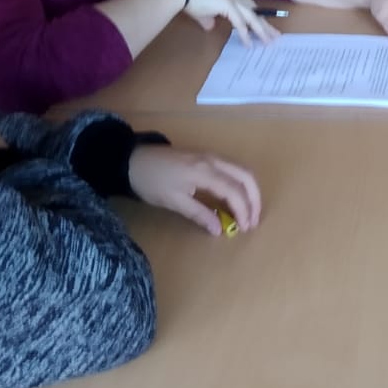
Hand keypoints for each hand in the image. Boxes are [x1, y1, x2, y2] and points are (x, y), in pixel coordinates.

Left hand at [128, 145, 261, 237]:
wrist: (133, 159)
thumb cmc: (151, 181)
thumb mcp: (173, 201)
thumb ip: (199, 214)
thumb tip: (219, 230)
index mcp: (205, 172)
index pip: (234, 191)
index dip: (243, 210)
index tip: (244, 228)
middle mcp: (213, 160)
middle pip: (246, 176)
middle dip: (254, 200)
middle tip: (253, 221)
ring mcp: (211, 156)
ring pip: (242, 170)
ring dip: (250, 191)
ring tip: (248, 212)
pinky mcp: (207, 157)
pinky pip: (233, 169)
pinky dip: (241, 184)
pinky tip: (236, 198)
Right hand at [181, 0, 280, 44]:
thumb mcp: (201, 12)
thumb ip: (208, 19)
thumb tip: (210, 26)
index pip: (248, 7)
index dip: (257, 18)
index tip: (265, 28)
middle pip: (255, 12)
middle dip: (266, 24)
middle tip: (276, 36)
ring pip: (252, 17)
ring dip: (261, 30)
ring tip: (268, 42)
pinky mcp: (227, 4)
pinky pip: (240, 23)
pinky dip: (245, 34)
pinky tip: (249, 44)